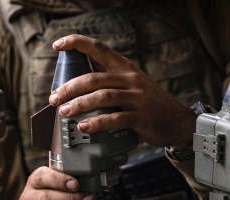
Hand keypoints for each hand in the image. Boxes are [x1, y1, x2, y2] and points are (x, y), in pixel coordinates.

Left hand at [50, 34, 195, 149]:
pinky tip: (84, 127)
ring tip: (64, 112)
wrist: (176, 119)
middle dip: (69, 88)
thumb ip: (108, 80)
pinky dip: (97, 123)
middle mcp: (130, 78)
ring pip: (102, 97)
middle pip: (94, 78)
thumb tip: (75, 83)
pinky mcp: (140, 117)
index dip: (76, 43)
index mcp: (124, 67)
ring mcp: (136, 97)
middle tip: (53, 99)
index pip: (98, 48)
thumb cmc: (146, 101)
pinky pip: (115, 119)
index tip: (58, 45)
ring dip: (79, 105)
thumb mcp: (130, 83)